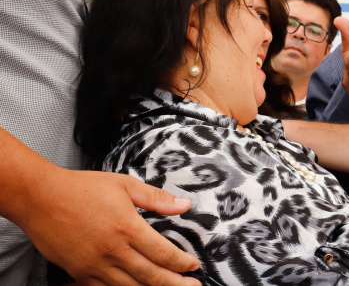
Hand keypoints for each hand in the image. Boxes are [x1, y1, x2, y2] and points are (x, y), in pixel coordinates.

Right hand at [21, 168, 200, 285]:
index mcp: (127, 227)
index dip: (181, 263)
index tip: (194, 266)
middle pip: (151, 275)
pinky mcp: (79, 272)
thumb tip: (185, 205)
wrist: (41, 198)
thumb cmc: (83, 188)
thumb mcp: (125, 185)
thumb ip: (156, 199)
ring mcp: (95, 265)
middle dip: (175, 283)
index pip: (163, 253)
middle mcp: (113, 250)